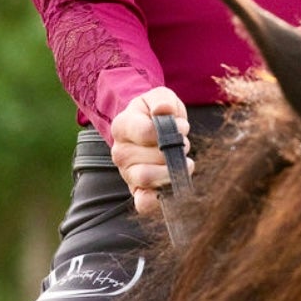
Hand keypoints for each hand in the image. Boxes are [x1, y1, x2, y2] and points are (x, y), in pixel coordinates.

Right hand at [109, 88, 191, 213]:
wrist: (150, 128)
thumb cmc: (155, 113)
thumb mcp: (160, 97)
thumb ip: (163, 100)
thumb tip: (164, 110)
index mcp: (122, 126)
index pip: (148, 132)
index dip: (171, 130)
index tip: (180, 127)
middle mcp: (119, 151)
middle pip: (152, 157)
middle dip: (175, 151)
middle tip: (181, 145)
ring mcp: (127, 173)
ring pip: (148, 179)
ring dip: (173, 170)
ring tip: (180, 161)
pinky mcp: (136, 190)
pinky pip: (143, 202)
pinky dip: (157, 200)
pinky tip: (170, 188)